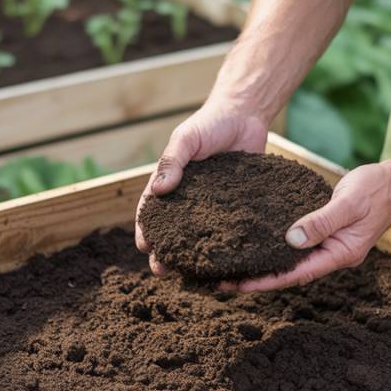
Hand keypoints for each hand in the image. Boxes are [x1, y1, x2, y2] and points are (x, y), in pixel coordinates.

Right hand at [135, 99, 269, 273]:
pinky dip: (223, 244)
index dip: (145, 230)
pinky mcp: (235, 206)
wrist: (246, 115)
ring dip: (192, 254)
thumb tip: (158, 189)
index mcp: (170, 183)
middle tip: (162, 271)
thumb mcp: (186, 138)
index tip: (144, 247)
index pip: (151, 211)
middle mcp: (189, 198)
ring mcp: (212, 205)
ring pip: (199, 235)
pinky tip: (226, 260)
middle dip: (165, 251)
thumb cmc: (210, 124)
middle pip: (172, 231)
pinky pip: (228, 228)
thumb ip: (172, 160)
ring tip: (190, 274)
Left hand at [234, 161, 390, 291]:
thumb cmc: (375, 191)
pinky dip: (275, 247)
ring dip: (263, 265)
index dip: (267, 281)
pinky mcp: (324, 233)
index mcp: (340, 254)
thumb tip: (292, 239)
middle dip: (258, 279)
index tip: (240, 286)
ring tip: (232, 268)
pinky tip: (255, 244)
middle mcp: (332, 255)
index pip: (297, 274)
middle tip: (223, 282)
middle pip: (290, 273)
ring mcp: (328, 246)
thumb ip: (321, 221)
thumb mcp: (348, 204)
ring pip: (290, 261)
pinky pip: (295, 245)